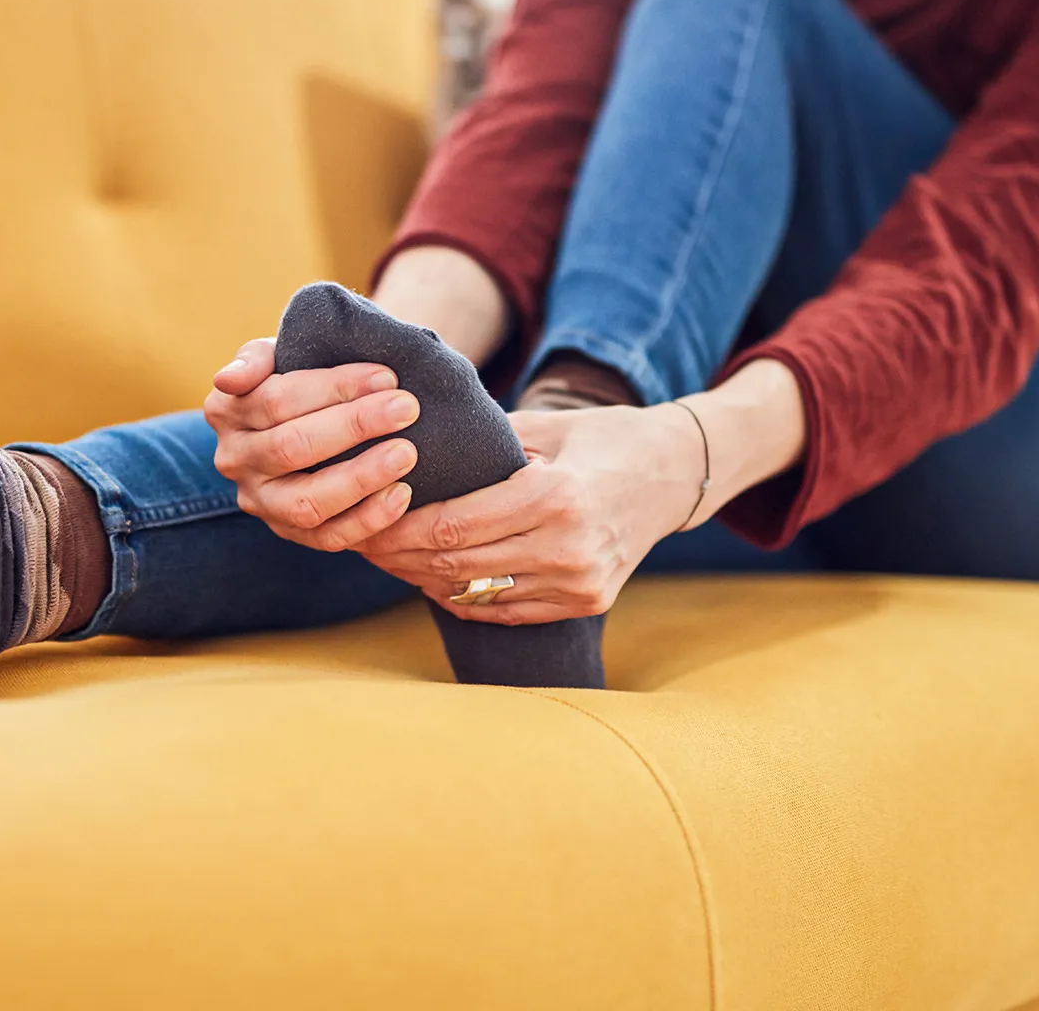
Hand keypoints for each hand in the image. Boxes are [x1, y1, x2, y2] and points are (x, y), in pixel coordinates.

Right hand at [204, 338, 421, 550]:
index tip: (386, 377)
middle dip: (355, 425)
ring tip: (406, 454)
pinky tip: (402, 495)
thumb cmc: (297, 380)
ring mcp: (261, 503)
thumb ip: (255, 358)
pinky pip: (328, 537)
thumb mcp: (274, 357)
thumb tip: (229, 380)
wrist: (304, 421)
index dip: (333, 387)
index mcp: (226, 411)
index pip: (277, 399)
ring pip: (307, 501)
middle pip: (291, 447)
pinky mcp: (290, 532)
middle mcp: (235, 460)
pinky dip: (368, 519)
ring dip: (361, 478)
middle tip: (407, 408)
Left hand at [353, 404, 707, 623]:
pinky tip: (432, 582)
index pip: (453, 528)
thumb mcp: (545, 427)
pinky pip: (507, 611)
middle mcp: (567, 547)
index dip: (399, 530)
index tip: (365, 521)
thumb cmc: (603, 437)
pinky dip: (464, 599)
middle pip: (457, 566)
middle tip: (362, 543)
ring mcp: (580, 583)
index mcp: (553, 496)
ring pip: (477, 594)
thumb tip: (411, 446)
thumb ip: (483, 442)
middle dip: (401, 557)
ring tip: (388, 563)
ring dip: (424, 582)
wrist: (676, 473)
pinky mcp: (586, 602)